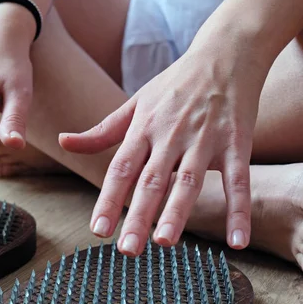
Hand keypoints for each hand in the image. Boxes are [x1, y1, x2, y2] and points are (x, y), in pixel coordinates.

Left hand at [60, 47, 263, 255]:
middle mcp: (171, 135)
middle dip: (138, 215)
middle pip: (151, 180)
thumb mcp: (134, 103)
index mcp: (143, 128)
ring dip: (177, 213)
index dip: (108, 199)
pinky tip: (238, 241)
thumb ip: (100, 131)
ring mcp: (205, 139)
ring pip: (189, 182)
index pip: (121, 169)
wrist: (225, 54)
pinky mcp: (237, 142)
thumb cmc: (174, 84)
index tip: (98, 230)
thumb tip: (63, 142)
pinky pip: (238, 181)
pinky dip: (239, 211)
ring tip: (163, 242)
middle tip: (127, 249)